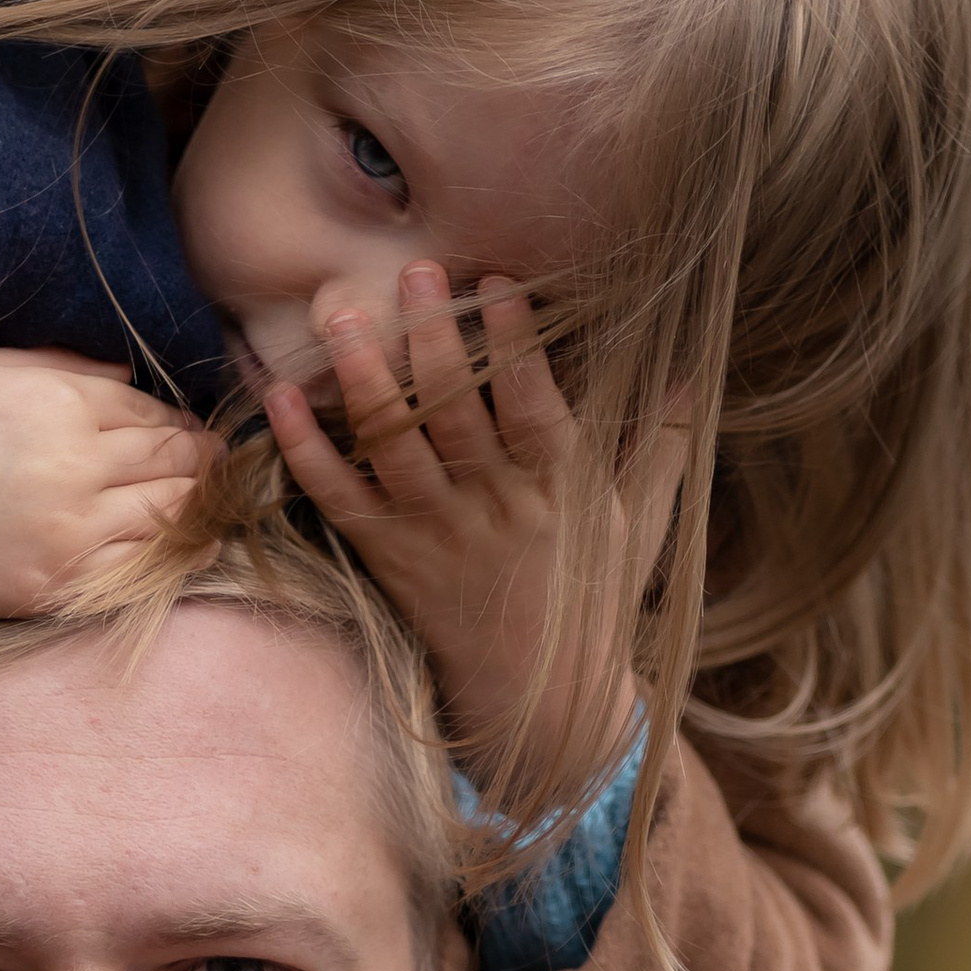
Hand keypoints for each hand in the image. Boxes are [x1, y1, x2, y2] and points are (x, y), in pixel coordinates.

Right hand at [0, 349, 210, 658]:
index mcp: (62, 401)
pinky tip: (197, 548)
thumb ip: (64, 369)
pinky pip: (138, 570)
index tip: (188, 431)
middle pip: (173, 461)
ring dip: (197, 505)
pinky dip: (176, 554)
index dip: (177, 422)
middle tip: (218, 465)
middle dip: (201, 460)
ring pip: (169, 515)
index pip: (151, 412)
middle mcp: (77, 465)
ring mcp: (68, 532)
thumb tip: (128, 380)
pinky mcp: (51, 585)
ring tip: (209, 500)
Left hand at [263, 268, 684, 792]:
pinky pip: (339, 500)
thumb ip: (664, 441)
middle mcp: (492, 508)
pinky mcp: (388, 558)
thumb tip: (690, 364)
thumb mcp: (643, 522)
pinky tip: (280, 398)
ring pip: (390, 448)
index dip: (515, 346)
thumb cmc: (592, 599)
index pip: (534, 406)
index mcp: (558, 490)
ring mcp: (433, 534)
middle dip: (433, 340)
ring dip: (362, 378)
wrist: (537, 699)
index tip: (500, 284)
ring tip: (337, 312)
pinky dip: (306, 451)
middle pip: (454, 416)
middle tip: (415, 271)